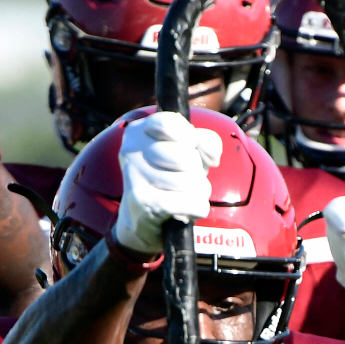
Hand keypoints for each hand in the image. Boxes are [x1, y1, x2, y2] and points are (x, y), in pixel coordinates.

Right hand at [114, 111, 222, 253]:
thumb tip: (212, 155)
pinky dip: (198, 209)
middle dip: (197, 171)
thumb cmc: (168, 178)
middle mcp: (132, 151)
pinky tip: (188, 211)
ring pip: (191, 182)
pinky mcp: (145, 202)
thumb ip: (205, 141)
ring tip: (186, 196)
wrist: (139, 220)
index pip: (172, 123)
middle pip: (187, 156)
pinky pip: (190, 203)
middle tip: (186, 178)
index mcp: (138, 131)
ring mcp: (136, 177)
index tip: (189, 147)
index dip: (191, 137)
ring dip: (198, 193)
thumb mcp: (186, 152)